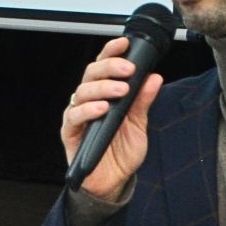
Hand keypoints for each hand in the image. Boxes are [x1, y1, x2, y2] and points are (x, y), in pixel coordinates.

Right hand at [61, 36, 162, 202]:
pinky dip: (88, 110)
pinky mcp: (70, 133)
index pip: (104, 65)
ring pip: (82, 91)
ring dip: (102, 87)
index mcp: (104, 93)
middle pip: (91, 73)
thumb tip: (154, 77)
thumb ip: (144, 101)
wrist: (113, 182)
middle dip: (110, 67)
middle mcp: (89, 101)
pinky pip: (74, 117)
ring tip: (121, 90)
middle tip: (128, 69)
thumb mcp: (139, 124)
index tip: (125, 43)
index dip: (112, 51)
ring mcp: (78, 116)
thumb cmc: (122, 151)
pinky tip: (102, 109)